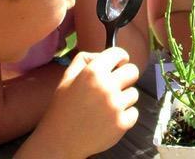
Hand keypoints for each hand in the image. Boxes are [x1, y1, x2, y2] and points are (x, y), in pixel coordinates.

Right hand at [18, 47, 138, 157]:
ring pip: (134, 93)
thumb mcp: (67, 78)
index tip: (119, 62)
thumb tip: (103, 54)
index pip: (119, 53)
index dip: (120, 57)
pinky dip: (125, 115)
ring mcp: (116, 106)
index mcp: (92, 72)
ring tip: (107, 105)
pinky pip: (134, 112)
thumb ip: (84, 60)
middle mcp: (107, 87)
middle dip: (125, 76)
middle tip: (116, 84)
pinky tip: (109, 118)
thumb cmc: (63, 108)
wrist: (60, 141)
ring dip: (124, 97)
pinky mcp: (122, 123)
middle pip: (133, 71)